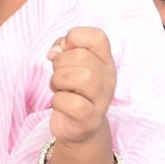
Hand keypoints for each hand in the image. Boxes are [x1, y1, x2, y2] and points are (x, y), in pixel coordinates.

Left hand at [47, 27, 115, 147]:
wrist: (78, 126)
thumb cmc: (72, 89)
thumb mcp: (68, 64)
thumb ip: (63, 48)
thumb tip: (57, 50)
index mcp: (105, 62)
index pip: (98, 37)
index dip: (75, 37)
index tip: (64, 50)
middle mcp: (108, 79)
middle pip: (81, 57)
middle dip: (60, 64)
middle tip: (60, 76)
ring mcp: (101, 100)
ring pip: (79, 77)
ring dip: (58, 81)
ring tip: (59, 88)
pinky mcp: (90, 119)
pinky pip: (72, 103)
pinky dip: (58, 101)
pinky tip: (60, 104)